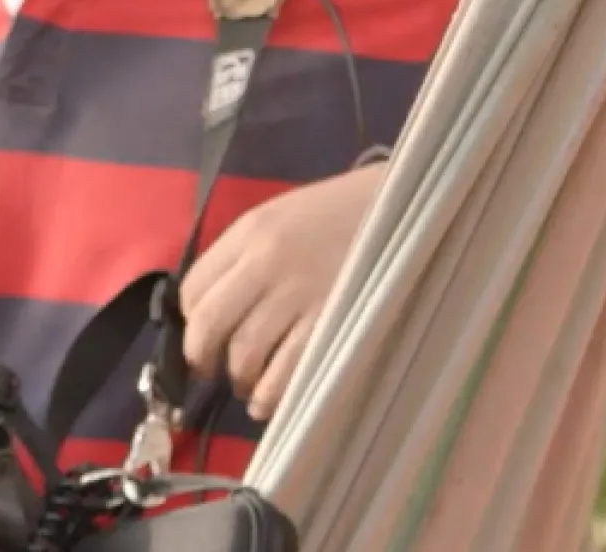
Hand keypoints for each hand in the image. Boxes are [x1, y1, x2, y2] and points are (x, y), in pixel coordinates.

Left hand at [179, 162, 384, 419]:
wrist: (413, 204)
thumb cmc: (348, 213)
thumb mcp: (286, 216)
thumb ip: (249, 256)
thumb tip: (220, 309)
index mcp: (251, 231)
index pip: (193, 287)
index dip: (192, 322)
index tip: (205, 338)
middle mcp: (266, 262)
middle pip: (208, 324)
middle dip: (203, 358)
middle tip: (214, 371)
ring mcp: (300, 295)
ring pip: (244, 354)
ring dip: (240, 380)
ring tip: (250, 387)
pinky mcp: (333, 325)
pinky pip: (285, 374)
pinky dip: (270, 396)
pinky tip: (270, 401)